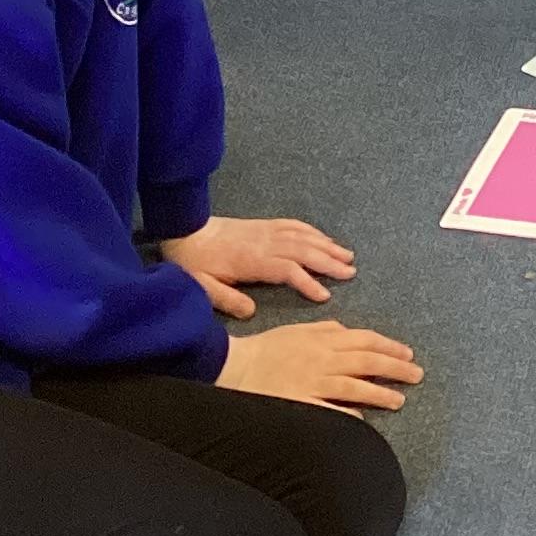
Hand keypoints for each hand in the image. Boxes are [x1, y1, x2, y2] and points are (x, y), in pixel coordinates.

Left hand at [163, 214, 354, 318]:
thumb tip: (251, 311)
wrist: (184, 229)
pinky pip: (294, 225)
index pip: (288, 269)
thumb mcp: (202, 287)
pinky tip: (324, 238)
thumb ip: (227, 300)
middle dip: (329, 261)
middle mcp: (265, 242)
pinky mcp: (264, 224)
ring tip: (348, 256)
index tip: (324, 296)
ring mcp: (266, 230)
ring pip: (303, 236)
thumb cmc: (194, 263)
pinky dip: (312, 231)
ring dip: (327, 246)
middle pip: (304, 250)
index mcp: (252, 260)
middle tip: (351, 273)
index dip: (308, 282)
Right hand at [218, 319, 422, 414]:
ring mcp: (312, 382)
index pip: (365, 341)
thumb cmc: (265, 348)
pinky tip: (363, 422)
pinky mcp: (299, 403)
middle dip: (395, 368)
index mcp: (323, 339)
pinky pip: (329, 410)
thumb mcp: (297, 330)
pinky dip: (347, 415)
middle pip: (367, 362)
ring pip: (355, 386)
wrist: (233, 366)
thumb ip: (325, 329)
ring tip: (399, 400)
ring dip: (380, 393)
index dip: (389, 347)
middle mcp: (322, 359)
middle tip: (416, 375)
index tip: (408, 354)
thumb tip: (347, 330)